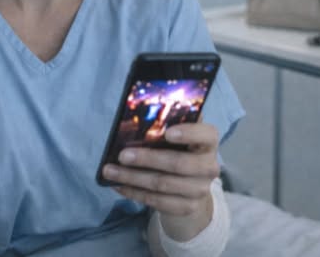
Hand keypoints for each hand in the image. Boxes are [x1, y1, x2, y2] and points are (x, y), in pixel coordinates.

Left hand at [101, 122, 219, 240]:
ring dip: (132, 177)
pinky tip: (118, 185)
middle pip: (178, 163)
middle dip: (146, 159)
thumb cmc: (179, 149)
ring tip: (110, 171)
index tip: (167, 132)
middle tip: (121, 155)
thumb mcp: (178, 135)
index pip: (207, 134)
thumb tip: (140, 113)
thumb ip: (167, 124)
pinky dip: (134, 193)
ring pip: (162, 184)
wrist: (191, 186)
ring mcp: (200, 190)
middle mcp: (209, 166)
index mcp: (208, 142)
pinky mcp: (187, 207)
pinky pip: (157, 201)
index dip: (189, 133)